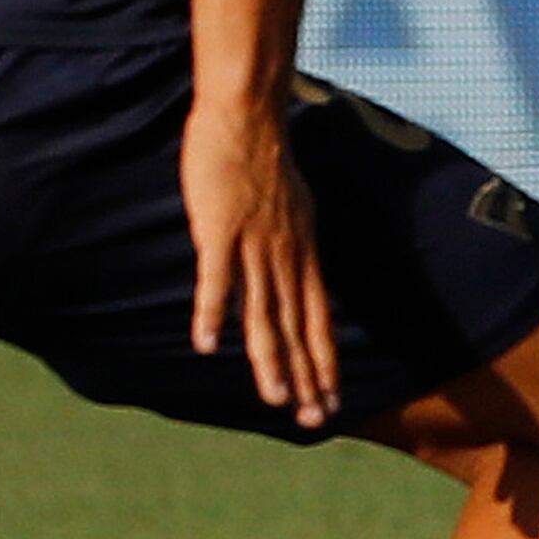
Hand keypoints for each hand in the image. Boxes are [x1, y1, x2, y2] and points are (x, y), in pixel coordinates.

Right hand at [182, 98, 337, 426]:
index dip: (326, 362)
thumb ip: (294, 247)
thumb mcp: (297, 210)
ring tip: (276, 399)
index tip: (333, 401)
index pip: (319, 320)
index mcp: (303, 254)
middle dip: (308, 377)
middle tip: (316, 420)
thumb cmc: (265, 161)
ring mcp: (253, 246)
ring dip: (269, 359)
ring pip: (264, 313)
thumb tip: (300, 271)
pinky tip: (205, 346)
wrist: (247, 117)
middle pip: (297, 327)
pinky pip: (215, 279)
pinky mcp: (219, 230)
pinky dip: (211, 313)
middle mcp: (285, 257)